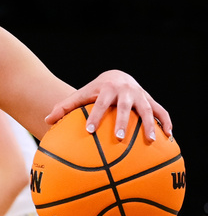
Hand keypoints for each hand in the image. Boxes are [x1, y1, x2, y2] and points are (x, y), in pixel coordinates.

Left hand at [45, 70, 171, 139]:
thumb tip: (46, 121)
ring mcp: (140, 96)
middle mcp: (126, 91)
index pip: (99, 104)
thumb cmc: (95, 91)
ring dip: (149, 124)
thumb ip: (64, 108)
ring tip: (150, 140)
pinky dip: (166, 122)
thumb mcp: (80, 96)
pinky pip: (162, 112)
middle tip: (120, 137)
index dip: (95, 116)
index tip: (89, 131)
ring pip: (147, 109)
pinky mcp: (151, 101)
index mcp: (107, 89)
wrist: (117, 76)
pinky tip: (168, 136)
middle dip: (123, 121)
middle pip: (125, 106)